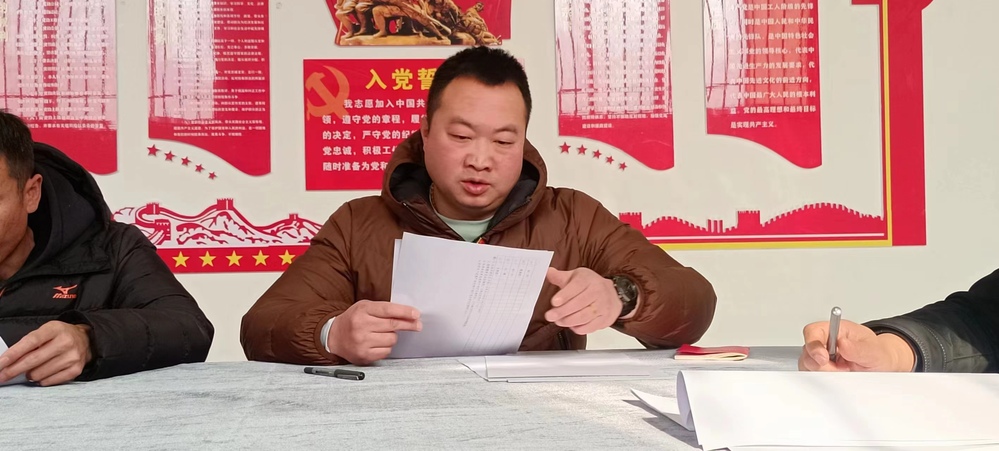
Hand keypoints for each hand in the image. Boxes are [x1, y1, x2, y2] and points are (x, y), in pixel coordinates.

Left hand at [0, 321, 92, 385]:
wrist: (85, 340)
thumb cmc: (59, 336)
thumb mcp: (45, 332)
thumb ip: (28, 344)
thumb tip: (8, 362)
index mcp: (55, 329)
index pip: (30, 342)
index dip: (13, 354)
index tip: (0, 364)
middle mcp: (65, 342)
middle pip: (33, 360)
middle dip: (13, 370)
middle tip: (2, 376)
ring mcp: (72, 357)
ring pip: (39, 374)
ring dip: (30, 374)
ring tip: (33, 369)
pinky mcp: (76, 369)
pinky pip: (49, 381)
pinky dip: (41, 380)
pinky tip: (43, 374)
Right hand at [328, 300, 421, 364]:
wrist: (334, 336)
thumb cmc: (353, 320)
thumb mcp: (365, 308)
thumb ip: (384, 310)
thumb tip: (408, 315)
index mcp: (362, 310)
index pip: (388, 310)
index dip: (404, 312)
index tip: (416, 314)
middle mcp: (361, 326)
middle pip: (393, 325)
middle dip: (409, 324)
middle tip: (417, 325)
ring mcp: (362, 342)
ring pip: (392, 339)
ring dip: (392, 337)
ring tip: (382, 334)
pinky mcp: (364, 355)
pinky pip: (386, 351)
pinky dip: (386, 347)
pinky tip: (378, 343)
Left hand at [544, 267, 621, 334]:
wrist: (612, 294)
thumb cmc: (591, 285)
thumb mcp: (575, 277)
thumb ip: (560, 276)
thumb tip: (548, 273)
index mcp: (589, 279)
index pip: (577, 286)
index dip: (565, 295)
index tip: (554, 302)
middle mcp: (598, 292)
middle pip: (579, 303)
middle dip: (562, 311)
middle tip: (550, 316)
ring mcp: (603, 306)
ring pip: (584, 316)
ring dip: (568, 321)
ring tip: (558, 321)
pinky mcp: (605, 319)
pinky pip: (590, 327)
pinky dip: (578, 328)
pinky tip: (571, 325)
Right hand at [798, 319, 915, 371]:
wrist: (882, 366)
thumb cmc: (878, 354)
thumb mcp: (874, 351)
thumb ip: (859, 348)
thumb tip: (842, 343)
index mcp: (835, 330)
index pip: (813, 331)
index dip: (814, 344)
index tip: (823, 358)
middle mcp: (825, 341)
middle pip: (807, 351)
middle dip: (822, 365)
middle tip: (841, 370)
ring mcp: (820, 356)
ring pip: (808, 365)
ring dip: (824, 373)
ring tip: (844, 372)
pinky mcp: (820, 370)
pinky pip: (812, 376)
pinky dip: (824, 380)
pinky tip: (838, 377)